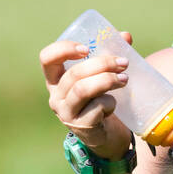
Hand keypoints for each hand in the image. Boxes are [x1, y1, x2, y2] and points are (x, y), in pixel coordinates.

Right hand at [40, 30, 133, 158]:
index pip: (47, 59)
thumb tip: (125, 36)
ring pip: (83, 89)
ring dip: (107, 81)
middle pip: (74, 74)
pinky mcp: (81, 126)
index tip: (86, 48)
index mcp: (56, 80)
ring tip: (125, 80)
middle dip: (101, 64)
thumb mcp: (103, 77)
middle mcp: (56, 96)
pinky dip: (110, 102)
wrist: (108, 137)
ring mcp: (66, 113)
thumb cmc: (102, 101)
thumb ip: (110, 56)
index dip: (63, 49)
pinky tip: (114, 105)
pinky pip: (96, 108)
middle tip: (123, 63)